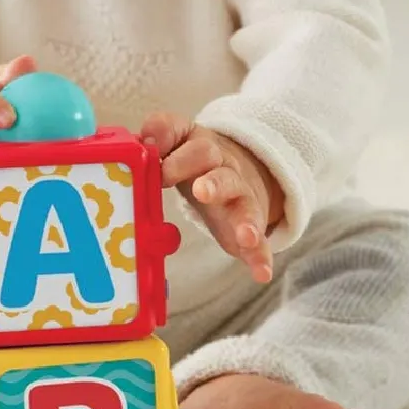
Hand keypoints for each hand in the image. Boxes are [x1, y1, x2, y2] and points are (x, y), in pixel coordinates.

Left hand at [140, 112, 284, 283]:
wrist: (241, 169)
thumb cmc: (193, 159)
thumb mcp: (177, 142)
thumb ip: (161, 135)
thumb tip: (145, 141)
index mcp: (198, 146)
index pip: (185, 138)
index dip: (170, 146)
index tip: (154, 158)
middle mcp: (223, 169)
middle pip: (219, 172)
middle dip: (211, 183)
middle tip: (200, 191)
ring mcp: (240, 198)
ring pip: (245, 206)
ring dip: (246, 222)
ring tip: (246, 237)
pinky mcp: (250, 225)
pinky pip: (260, 243)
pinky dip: (261, 257)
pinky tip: (262, 273)